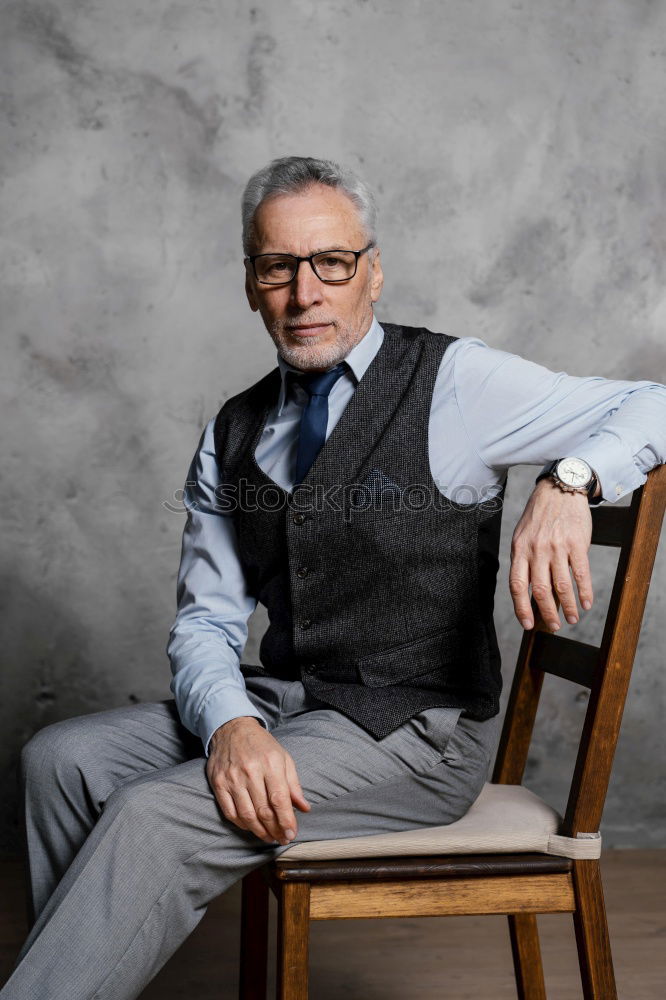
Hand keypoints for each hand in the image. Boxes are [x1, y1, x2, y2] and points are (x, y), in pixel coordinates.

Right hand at [206, 717, 309, 844]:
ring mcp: (232, 778)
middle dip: (275, 829)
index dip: (286, 820)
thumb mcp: (283, 758)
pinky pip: (230, 812)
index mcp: (270, 763)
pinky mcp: (218, 783)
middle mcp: (250, 771)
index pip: (279, 799)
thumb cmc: (262, 745)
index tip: (292, 834)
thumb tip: (304, 808)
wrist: (232, 728)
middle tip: (282, 839)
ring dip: (259, 831)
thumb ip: (294, 784)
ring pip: (246, 815)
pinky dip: (242, 824)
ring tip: (269, 837)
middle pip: (263, 810)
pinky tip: (251, 827)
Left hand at [509, 479, 593, 631]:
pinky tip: (586, 603)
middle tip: (554, 626)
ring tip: (572, 618)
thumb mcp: (523, 536)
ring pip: (561, 585)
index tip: (528, 624)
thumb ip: (524, 561)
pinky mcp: (576, 543)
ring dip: (568, 606)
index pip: (517, 585)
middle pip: (540, 590)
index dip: (521, 608)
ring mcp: (557, 547)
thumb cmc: (539, 517)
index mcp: (519, 550)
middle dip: (547, 613)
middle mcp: (536, 550)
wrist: (559, 490)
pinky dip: (584, 592)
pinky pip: (580, 573)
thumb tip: (530, 591)